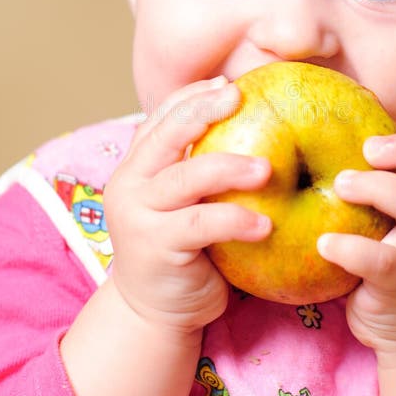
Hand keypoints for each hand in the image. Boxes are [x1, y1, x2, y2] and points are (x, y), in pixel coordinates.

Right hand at [103, 77, 271, 333]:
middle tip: (241, 98)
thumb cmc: (184, 250)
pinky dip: (235, 219)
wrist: (153, 311)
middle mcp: (130, 183)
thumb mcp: (186, 203)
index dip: (192, 96)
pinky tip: (265, 224)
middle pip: (166, 134)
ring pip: (186, 176)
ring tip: (266, 169)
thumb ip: (201, 170)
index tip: (229, 84)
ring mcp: (138, 215)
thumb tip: (259, 127)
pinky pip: (200, 224)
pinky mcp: (155, 246)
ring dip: (229, 167)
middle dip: (204, 110)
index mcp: (137, 166)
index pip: (161, 118)